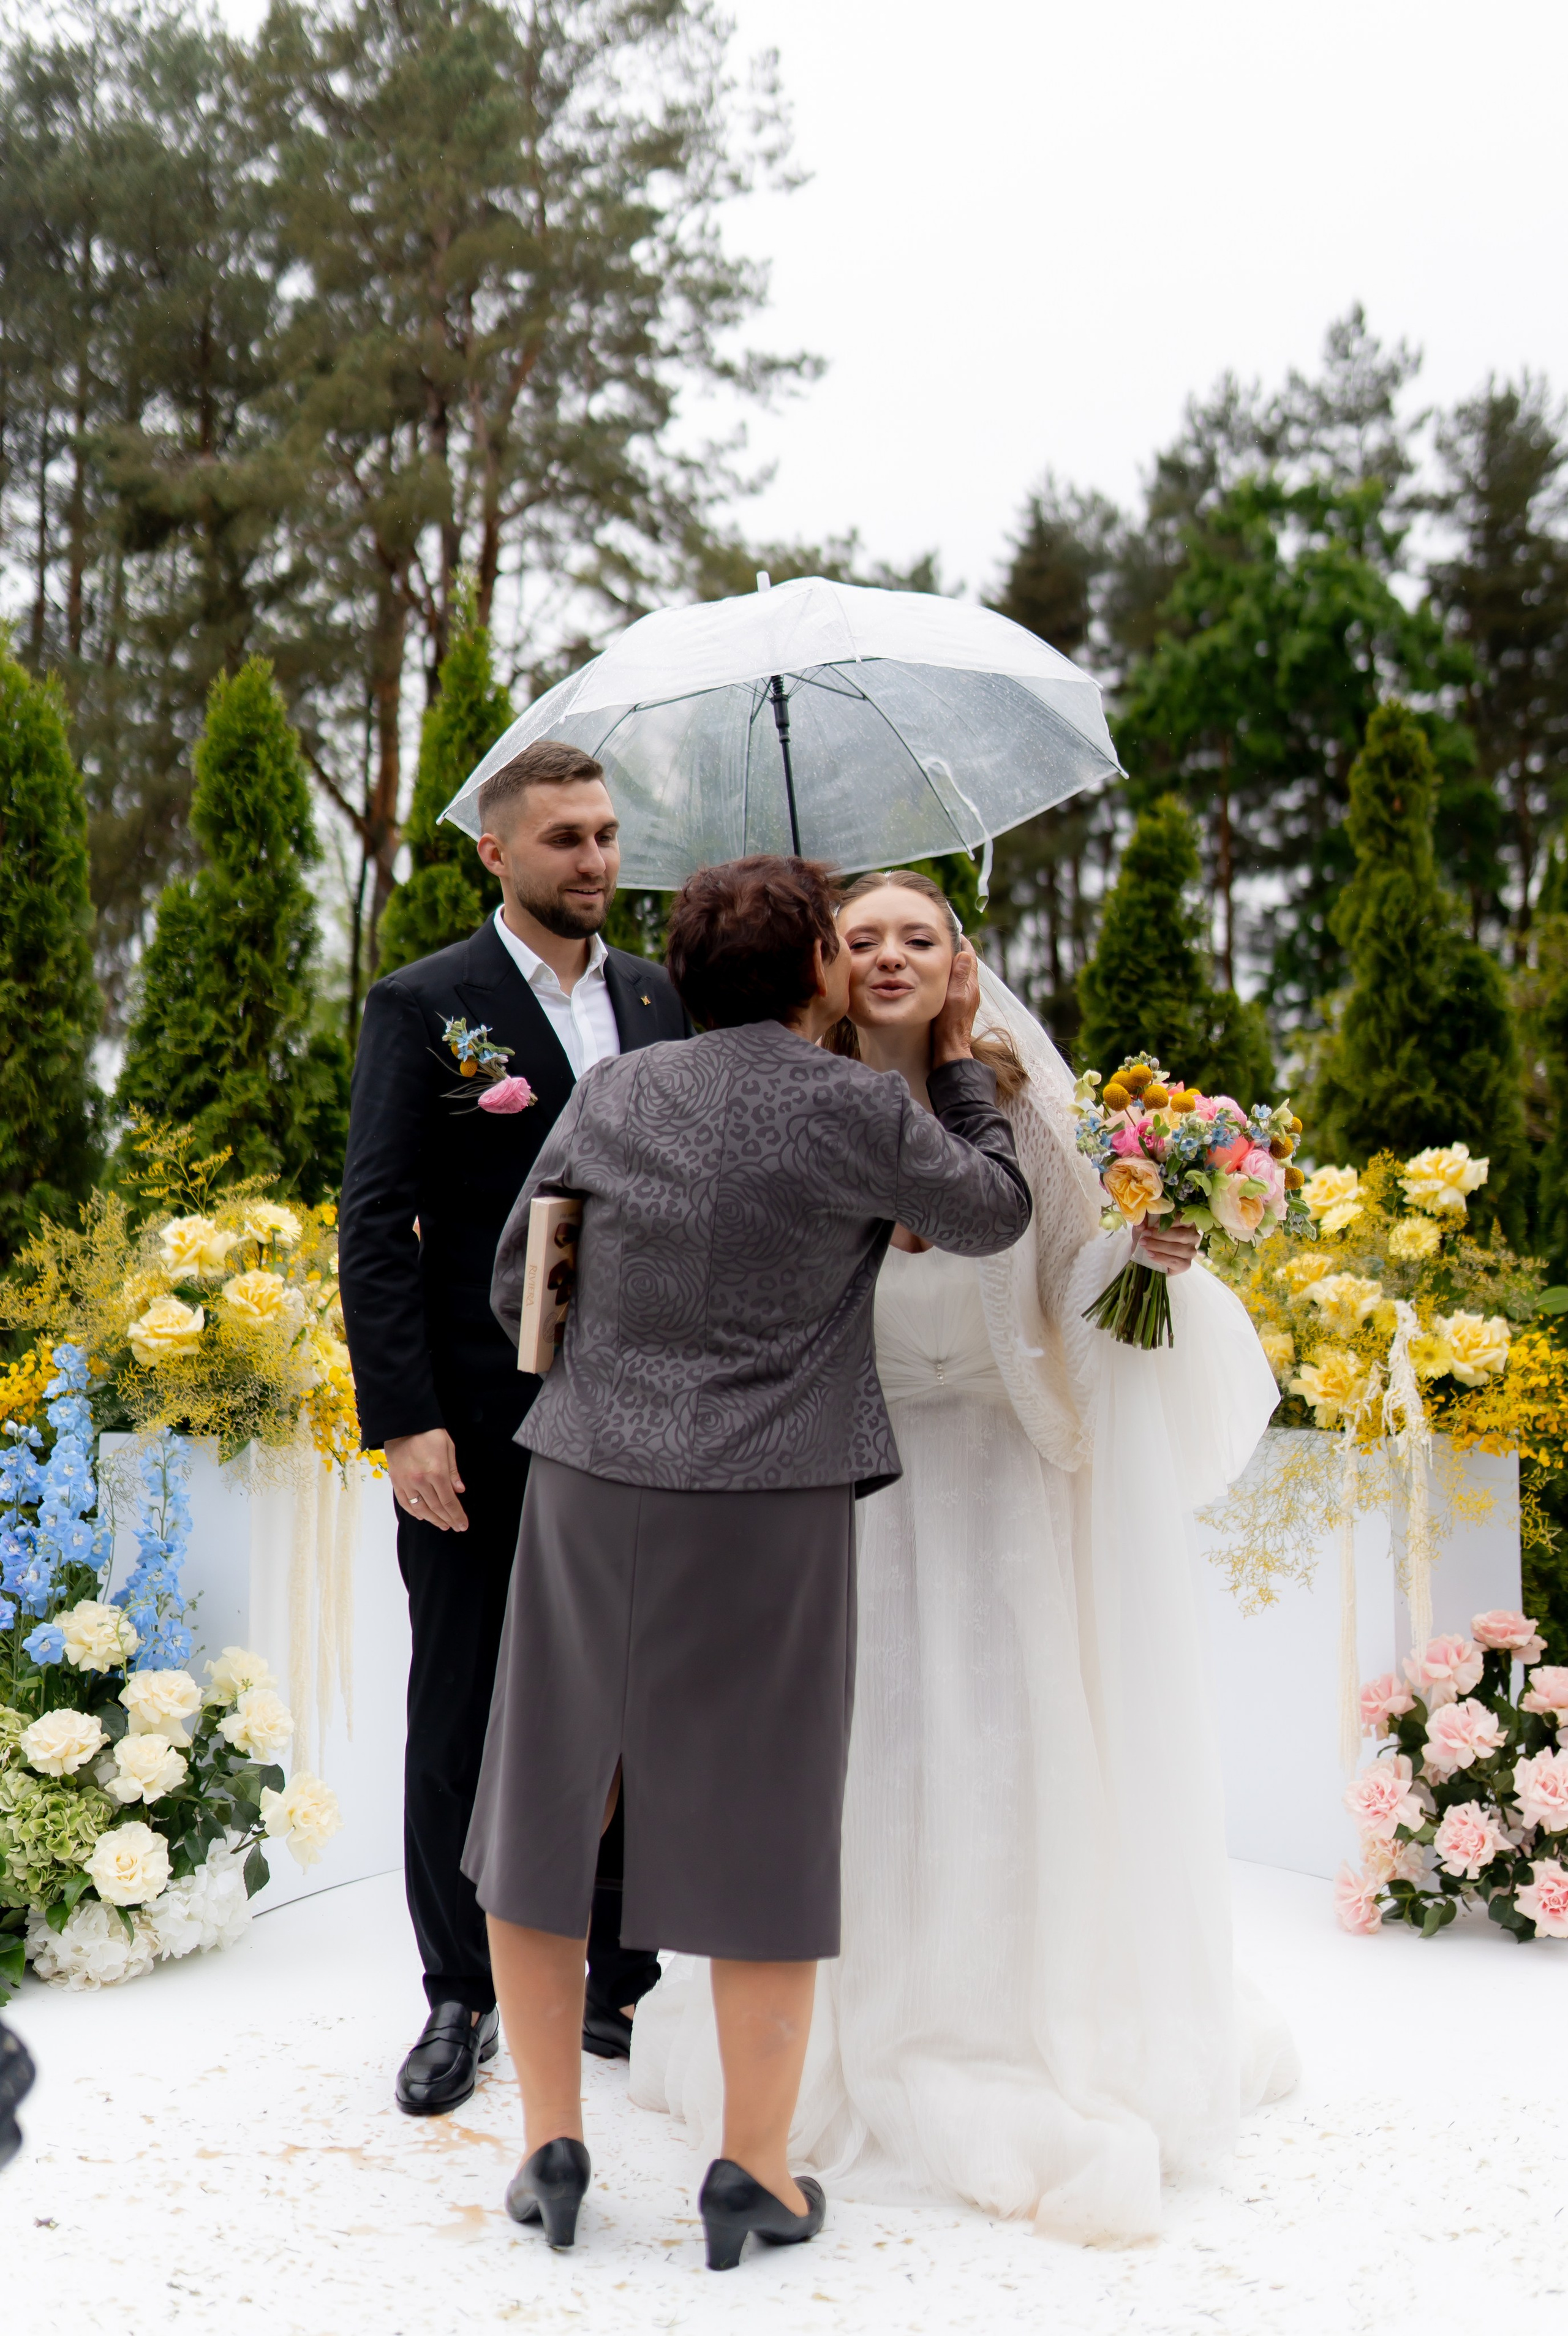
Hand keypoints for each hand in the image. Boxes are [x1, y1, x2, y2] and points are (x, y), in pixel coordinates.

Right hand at [385, 1429, 467, 1530]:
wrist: (402, 1423)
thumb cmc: (428, 1432)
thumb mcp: (448, 1447)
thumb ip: (453, 1471)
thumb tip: (459, 1490)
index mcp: (436, 1472)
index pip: (449, 1501)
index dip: (457, 1515)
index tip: (463, 1525)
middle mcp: (421, 1481)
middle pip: (436, 1507)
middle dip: (447, 1519)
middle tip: (455, 1527)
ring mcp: (406, 1482)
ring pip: (420, 1508)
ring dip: (433, 1519)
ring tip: (442, 1525)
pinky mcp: (396, 1481)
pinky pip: (405, 1502)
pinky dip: (414, 1512)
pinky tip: (422, 1516)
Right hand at [930, 940, 980, 1068]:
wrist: (950, 1048)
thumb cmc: (949, 1025)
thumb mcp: (953, 998)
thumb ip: (959, 976)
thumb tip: (965, 954)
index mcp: (970, 984)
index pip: (969, 956)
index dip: (962, 942)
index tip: (951, 931)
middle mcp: (970, 989)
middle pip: (965, 962)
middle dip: (956, 949)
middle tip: (941, 939)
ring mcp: (966, 997)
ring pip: (960, 973)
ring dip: (951, 962)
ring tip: (937, 954)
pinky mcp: (959, 1004)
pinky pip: (956, 983)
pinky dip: (948, 975)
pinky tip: (937, 977)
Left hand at [1132, 1217, 1200, 1276]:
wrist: (1150, 1256)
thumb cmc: (1152, 1237)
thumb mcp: (1148, 1225)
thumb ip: (1145, 1221)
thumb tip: (1141, 1226)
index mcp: (1188, 1223)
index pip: (1182, 1219)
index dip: (1168, 1222)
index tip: (1153, 1225)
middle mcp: (1193, 1236)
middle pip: (1179, 1235)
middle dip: (1160, 1235)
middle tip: (1145, 1236)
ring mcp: (1191, 1251)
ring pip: (1176, 1248)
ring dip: (1158, 1246)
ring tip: (1145, 1245)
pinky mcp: (1186, 1264)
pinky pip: (1175, 1261)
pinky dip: (1161, 1258)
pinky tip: (1151, 1255)